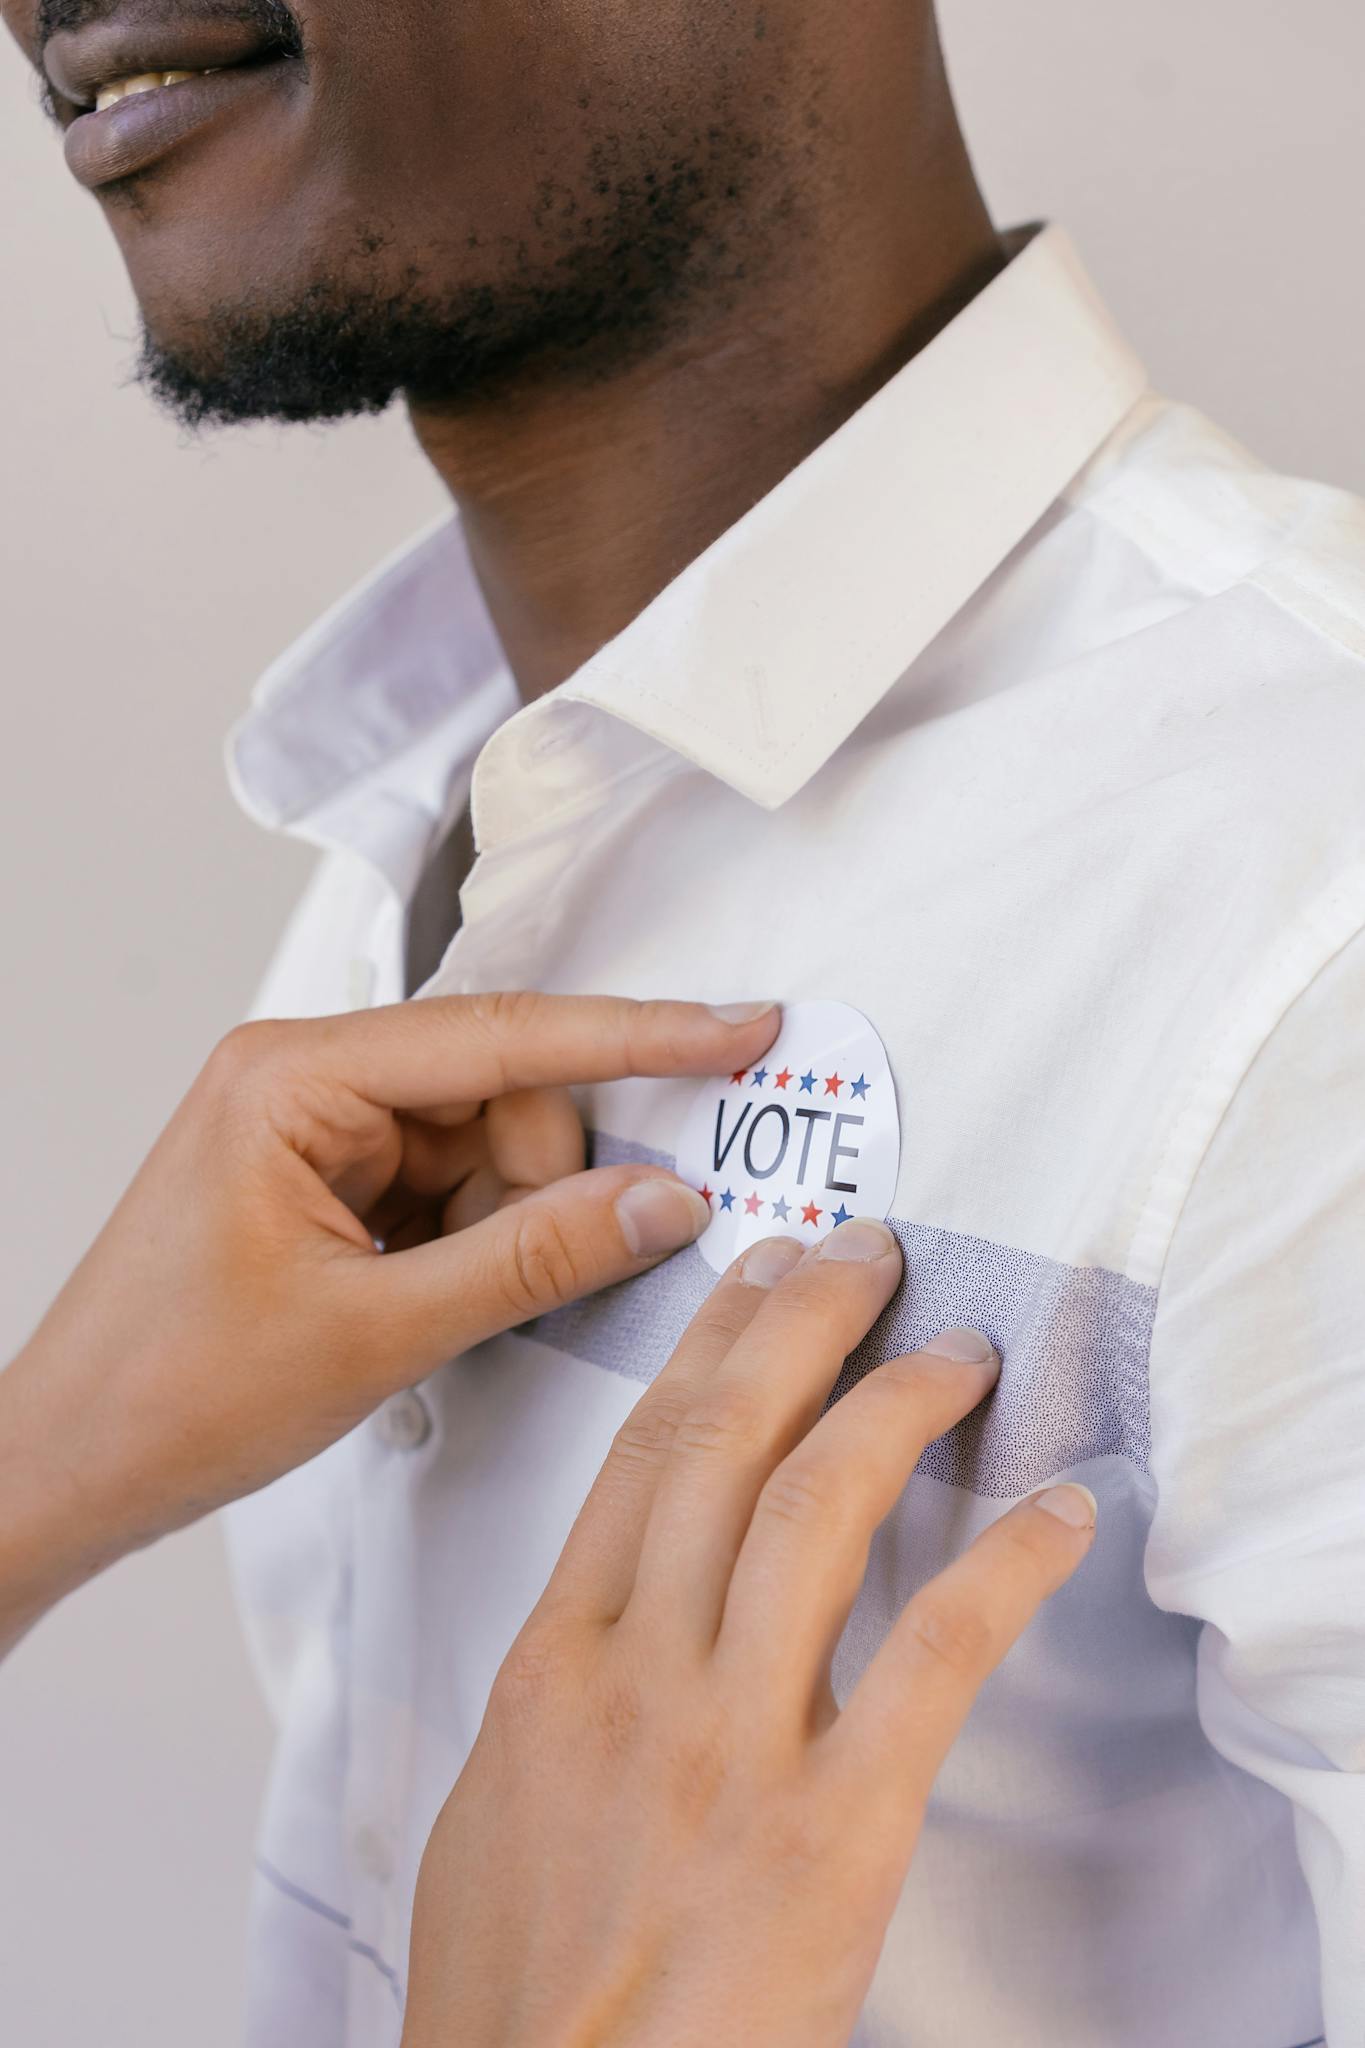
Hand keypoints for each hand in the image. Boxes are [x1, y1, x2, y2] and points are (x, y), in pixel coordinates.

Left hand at [0, 993, 778, 1652]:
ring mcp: (320, 1135)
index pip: (503, 1035)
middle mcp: (307, 1083)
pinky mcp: (332, 1186)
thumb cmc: (163, 1392)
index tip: (736, 1029)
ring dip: (510, 1224)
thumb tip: (656, 1204)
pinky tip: (440, 1300)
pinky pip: (454, 1189)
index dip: (639, 1035)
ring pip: (489, 1147)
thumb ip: (532, 1259)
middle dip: (546, 1180)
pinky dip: (480, 1244)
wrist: (68, 1468)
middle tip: (559, 1263)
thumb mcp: (375, 1331)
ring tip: (446, 1305)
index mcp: (294, 1077)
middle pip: (504, 1092)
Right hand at [402, 1220, 1096, 2047]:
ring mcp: (733, 1743)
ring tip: (954, 1351)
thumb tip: (608, 1619)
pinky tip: (1050, 1515)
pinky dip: (1003, 1567)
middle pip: (726, 1444)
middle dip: (801, 1324)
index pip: (641, 1453)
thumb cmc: (513, 1994)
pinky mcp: (832, 1826)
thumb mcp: (492, 1809)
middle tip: (859, 1256)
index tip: (753, 1274)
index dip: (709, 1344)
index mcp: (554, 1664)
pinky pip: (934, 1656)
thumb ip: (557, 1693)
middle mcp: (640, 1675)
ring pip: (818, 1511)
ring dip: (897, 1407)